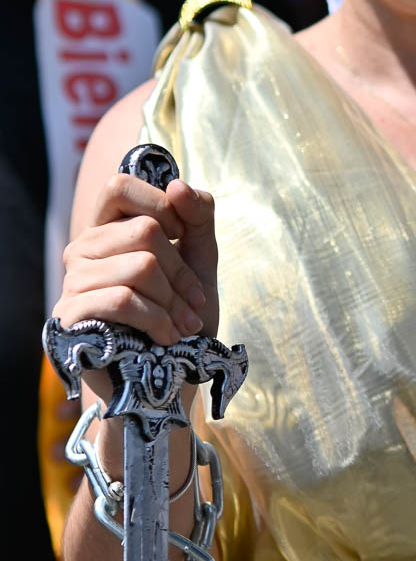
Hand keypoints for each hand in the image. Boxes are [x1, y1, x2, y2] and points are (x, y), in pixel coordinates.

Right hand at [54, 171, 218, 398]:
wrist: (169, 375)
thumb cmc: (183, 312)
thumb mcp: (200, 257)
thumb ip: (197, 216)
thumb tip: (177, 185)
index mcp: (108, 228)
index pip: (120, 185)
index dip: (161, 204)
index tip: (183, 237)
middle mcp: (83, 249)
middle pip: (144, 230)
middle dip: (182, 271)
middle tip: (195, 302)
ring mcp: (73, 282)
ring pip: (140, 267)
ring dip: (175, 301)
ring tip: (185, 325)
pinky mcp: (72, 316)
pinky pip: (124, 299)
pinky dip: (158, 320)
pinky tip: (168, 337)